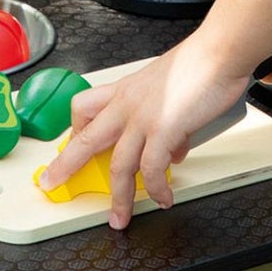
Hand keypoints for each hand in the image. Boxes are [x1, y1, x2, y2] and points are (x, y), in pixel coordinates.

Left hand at [35, 39, 248, 230]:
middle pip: (85, 138)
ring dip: (119, 197)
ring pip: (117, 165)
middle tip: (52, 182)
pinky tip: (163, 198)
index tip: (69, 147)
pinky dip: (156, 189)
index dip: (75, 130)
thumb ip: (166, 119)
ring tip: (120, 218)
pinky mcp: (162, 130)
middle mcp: (127, 103)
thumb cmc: (200, 64)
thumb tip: (173, 148)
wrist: (219, 52)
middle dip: (66, 165)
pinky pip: (151, 170)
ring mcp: (142, 118)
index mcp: (125, 89)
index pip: (85, 108)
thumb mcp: (169, 89)